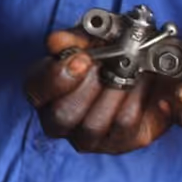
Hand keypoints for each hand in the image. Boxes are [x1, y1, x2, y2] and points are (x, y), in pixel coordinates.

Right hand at [24, 29, 171, 153]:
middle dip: (88, 88)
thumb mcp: (90, 38)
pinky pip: (125, 129)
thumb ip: (73, 39)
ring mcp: (88, 137)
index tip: (81, 59)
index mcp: (45, 91)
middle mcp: (60, 121)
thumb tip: (58, 41)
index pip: (36, 90)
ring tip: (131, 72)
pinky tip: (144, 84)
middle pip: (63, 116)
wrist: (144, 67)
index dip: (57, 77)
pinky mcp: (119, 143)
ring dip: (115, 94)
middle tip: (108, 67)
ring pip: (93, 126)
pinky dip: (137, 102)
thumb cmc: (108, 52)